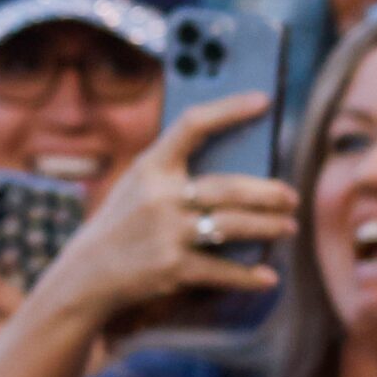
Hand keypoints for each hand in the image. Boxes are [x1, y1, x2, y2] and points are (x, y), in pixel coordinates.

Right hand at [40, 95, 294, 322]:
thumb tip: (243, 170)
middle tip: (291, 197)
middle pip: (231, 187)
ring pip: (234, 225)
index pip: (192, 125)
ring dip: (270, 227)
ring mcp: (166, 233)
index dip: (229, 109)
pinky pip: (222, 270)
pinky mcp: (171, 268)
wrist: (85, 274)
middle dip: (270, 193)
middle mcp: (158, 197)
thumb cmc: (122, 224)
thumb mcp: (137, 187)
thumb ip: (176, 172)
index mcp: (150, 168)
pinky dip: (249, 276)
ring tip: (287, 227)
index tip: (263, 100)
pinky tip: (268, 276)